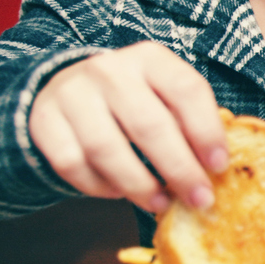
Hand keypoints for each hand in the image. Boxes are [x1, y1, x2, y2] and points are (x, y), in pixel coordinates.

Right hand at [29, 41, 226, 212]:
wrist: (68, 88)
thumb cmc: (133, 99)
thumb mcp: (163, 95)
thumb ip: (189, 121)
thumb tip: (217, 168)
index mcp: (150, 59)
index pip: (186, 90)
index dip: (206, 130)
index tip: (220, 166)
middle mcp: (110, 70)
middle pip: (149, 124)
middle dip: (179, 169)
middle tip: (199, 199)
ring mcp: (73, 93)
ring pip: (107, 149)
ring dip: (139, 185)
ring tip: (160, 204)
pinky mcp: (45, 120)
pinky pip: (72, 164)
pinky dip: (99, 187)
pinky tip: (118, 192)